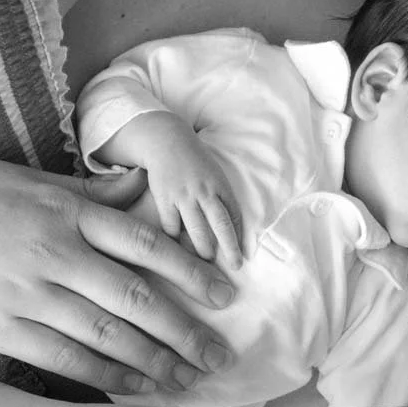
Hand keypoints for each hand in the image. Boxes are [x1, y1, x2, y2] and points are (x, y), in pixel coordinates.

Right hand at [0, 161, 234, 394]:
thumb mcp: (35, 178)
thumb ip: (92, 190)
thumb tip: (141, 186)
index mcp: (70, 214)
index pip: (146, 245)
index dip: (190, 272)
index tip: (223, 294)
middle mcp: (57, 256)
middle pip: (135, 299)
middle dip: (184, 331)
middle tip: (220, 354)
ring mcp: (29, 296)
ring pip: (105, 335)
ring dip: (153, 361)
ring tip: (188, 378)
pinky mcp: (1, 329)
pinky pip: (62, 358)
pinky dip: (104, 374)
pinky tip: (134, 386)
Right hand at [142, 128, 242, 268]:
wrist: (166, 141)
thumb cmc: (195, 161)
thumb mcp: (215, 174)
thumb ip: (222, 197)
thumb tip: (231, 225)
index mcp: (220, 184)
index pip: (234, 214)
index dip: (240, 235)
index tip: (244, 254)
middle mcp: (204, 191)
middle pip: (220, 225)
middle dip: (229, 248)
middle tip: (235, 265)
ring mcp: (184, 196)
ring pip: (196, 229)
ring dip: (203, 249)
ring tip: (207, 261)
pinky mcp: (164, 199)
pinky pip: (171, 226)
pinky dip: (175, 240)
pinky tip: (178, 250)